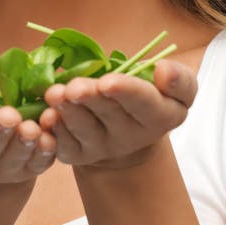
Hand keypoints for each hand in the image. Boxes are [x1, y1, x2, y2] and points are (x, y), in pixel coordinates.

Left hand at [37, 59, 197, 169]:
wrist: (128, 128)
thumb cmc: (151, 96)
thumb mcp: (177, 87)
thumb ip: (180, 80)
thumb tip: (164, 71)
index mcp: (160, 116)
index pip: (144, 103)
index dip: (126, 92)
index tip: (108, 81)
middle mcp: (130, 137)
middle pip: (108, 114)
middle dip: (90, 98)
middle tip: (74, 87)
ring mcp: (101, 147)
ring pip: (83, 130)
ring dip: (67, 112)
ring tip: (54, 95)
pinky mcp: (76, 153)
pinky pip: (63, 144)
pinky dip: (53, 130)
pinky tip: (45, 116)